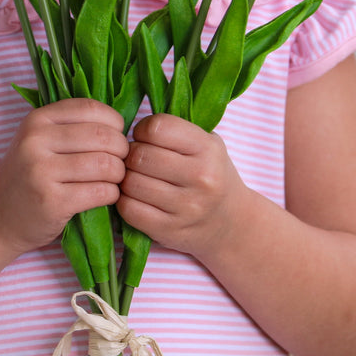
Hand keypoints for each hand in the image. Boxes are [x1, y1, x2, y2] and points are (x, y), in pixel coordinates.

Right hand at [0, 98, 128, 255]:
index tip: (115, 138)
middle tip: (119, 163)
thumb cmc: (26, 176)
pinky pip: (101, 191)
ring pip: (105, 164)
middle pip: (103, 136)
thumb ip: (71, 126)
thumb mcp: (38, 141)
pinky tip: (103, 196)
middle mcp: (36, 141)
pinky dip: (111, 194)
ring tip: (112, 180)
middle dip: (121, 151)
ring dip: (118, 175)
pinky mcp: (52, 201)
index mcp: (37, 119)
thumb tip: (122, 124)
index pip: (90, 108)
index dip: (114, 123)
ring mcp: (42, 171)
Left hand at [116, 114, 249, 259]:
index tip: (144, 138)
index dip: (142, 129)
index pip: (157, 128)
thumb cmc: (210, 174)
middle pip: (140, 156)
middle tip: (136, 159)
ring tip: (136, 177)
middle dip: (130, 155)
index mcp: (208, 149)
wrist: (230, 223)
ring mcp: (187, 207)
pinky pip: (129, 210)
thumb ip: (176, 131)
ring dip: (125, 178)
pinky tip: (135, 197)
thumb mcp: (207, 144)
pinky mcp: (170, 231)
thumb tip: (130, 124)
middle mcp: (201, 178)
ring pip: (131, 183)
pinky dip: (125, 201)